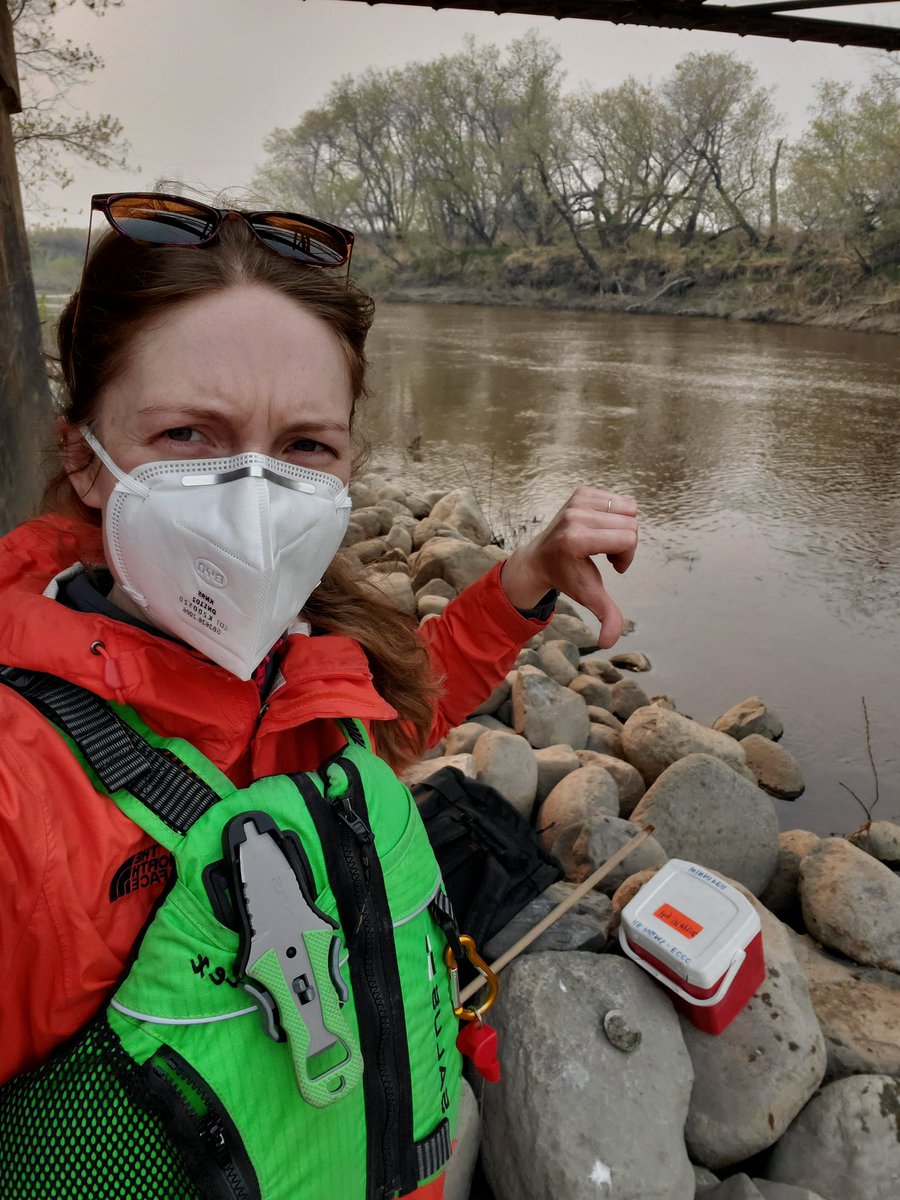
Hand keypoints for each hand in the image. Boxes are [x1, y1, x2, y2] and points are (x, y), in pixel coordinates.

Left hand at [500, 487, 637, 649]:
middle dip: (627, 544)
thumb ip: (606, 618)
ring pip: (629, 510)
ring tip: (605, 542)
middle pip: (630, 524)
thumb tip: (608, 644)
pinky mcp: (581, 492)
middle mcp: (575, 515)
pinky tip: (601, 529)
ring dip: (623, 529)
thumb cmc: (568, 578)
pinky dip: (617, 516)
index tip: (614, 567)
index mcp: (576, 539)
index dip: (627, 556)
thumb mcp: (588, 598)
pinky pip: (620, 500)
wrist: (541, 558)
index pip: (627, 538)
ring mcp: (577, 501)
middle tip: (608, 556)